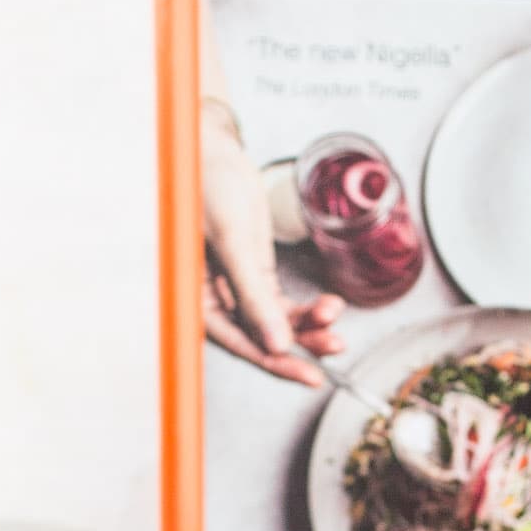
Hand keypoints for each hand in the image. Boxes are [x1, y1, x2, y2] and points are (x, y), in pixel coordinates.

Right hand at [201, 103, 346, 385]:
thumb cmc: (204, 188)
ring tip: (335, 315)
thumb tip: (277, 342)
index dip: (274, 361)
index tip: (308, 374)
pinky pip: (282, 302)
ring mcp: (238, 289)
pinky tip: (329, 306)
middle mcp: (216, 301)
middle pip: (262, 337)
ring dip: (308, 323)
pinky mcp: (255, 275)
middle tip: (335, 345)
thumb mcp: (231, 242)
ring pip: (277, 321)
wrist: (212, 155)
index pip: (239, 344)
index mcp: (196, 301)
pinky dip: (306, 306)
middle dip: (301, 340)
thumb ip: (252, 294)